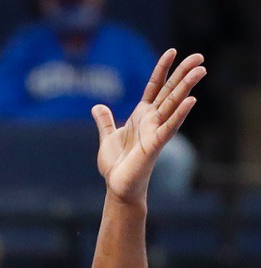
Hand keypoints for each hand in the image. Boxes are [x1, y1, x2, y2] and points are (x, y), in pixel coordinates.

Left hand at [93, 49, 204, 203]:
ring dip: (186, 87)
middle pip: (169, 91)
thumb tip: (97, 106)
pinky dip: (179, 114)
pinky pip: (169, 126)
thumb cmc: (116, 164)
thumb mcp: (107, 137)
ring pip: (173, 104)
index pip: (154, 87)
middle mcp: (151, 120)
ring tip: (200, 70)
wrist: (117, 186)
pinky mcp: (155, 144)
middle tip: (199, 56)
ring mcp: (155, 131)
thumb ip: (105, 121)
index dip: (162, 69)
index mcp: (141, 115)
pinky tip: (190, 100)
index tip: (172, 51)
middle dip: (183, 73)